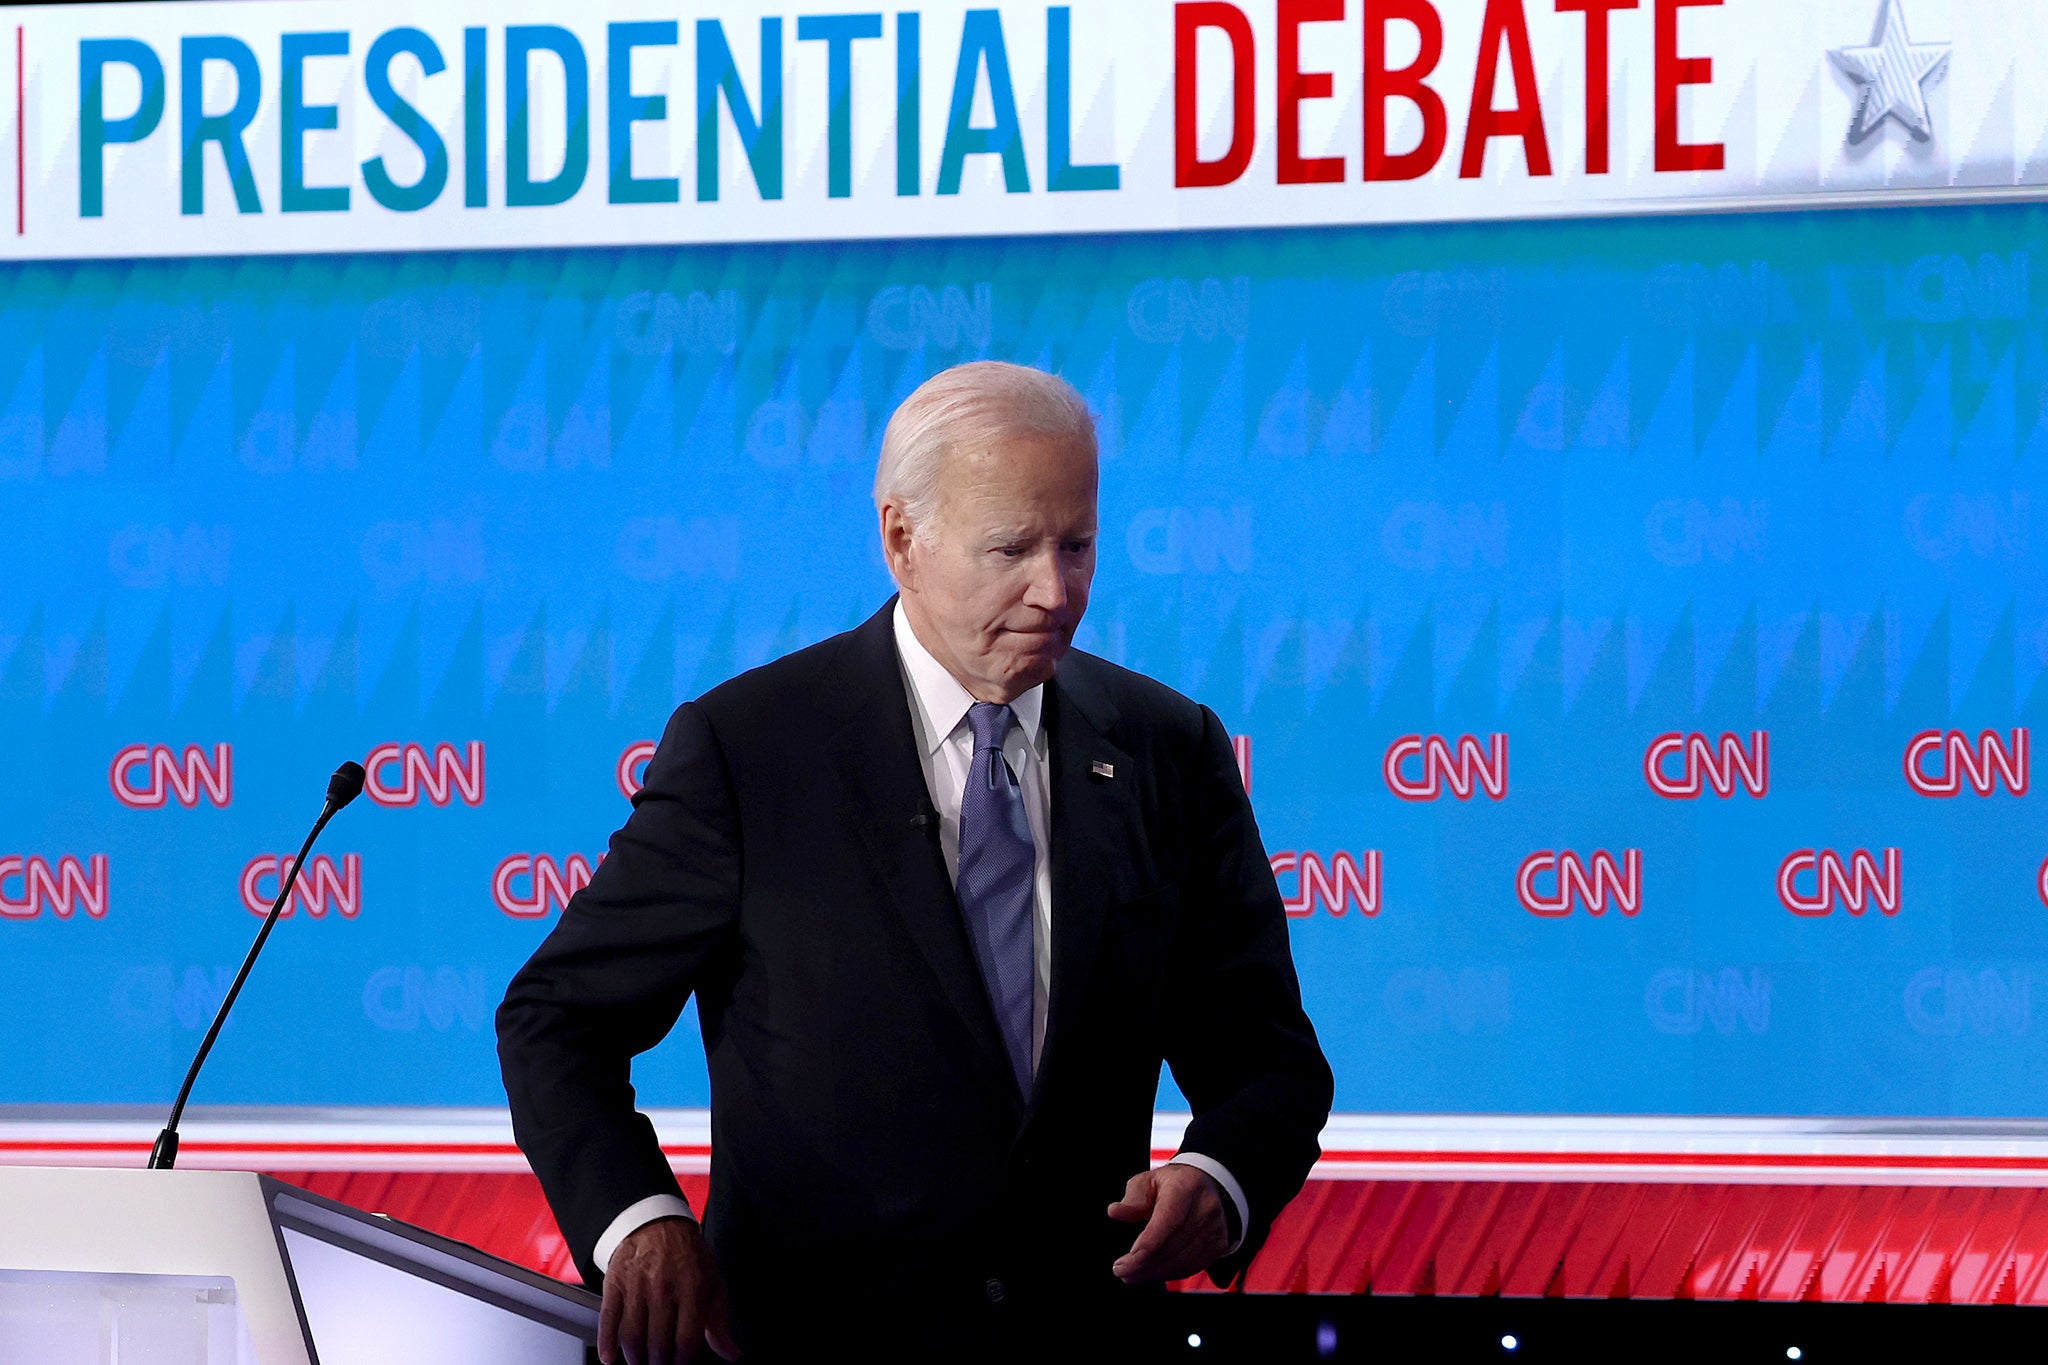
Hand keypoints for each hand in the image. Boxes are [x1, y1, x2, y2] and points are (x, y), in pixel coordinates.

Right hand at [598, 1216, 737, 1364]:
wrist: (657, 1222)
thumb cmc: (688, 1255)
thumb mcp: (713, 1282)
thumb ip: (720, 1322)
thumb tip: (731, 1354)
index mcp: (693, 1287)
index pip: (687, 1339)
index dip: (683, 1362)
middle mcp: (664, 1287)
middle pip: (658, 1343)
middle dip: (659, 1363)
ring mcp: (637, 1286)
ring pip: (633, 1336)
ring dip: (636, 1358)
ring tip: (641, 1362)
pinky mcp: (615, 1284)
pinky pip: (608, 1318)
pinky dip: (607, 1342)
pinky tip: (610, 1357)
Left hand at [1106, 1164, 1229, 1284]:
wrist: (1207, 1186)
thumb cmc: (1174, 1184)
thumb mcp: (1148, 1181)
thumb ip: (1133, 1198)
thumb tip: (1116, 1212)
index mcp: (1186, 1188)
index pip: (1165, 1225)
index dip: (1143, 1250)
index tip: (1123, 1263)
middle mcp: (1205, 1209)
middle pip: (1172, 1248)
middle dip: (1143, 1266)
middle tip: (1123, 1271)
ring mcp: (1215, 1229)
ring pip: (1182, 1263)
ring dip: (1155, 1273)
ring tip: (1134, 1274)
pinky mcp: (1219, 1246)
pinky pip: (1192, 1267)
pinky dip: (1170, 1273)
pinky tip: (1154, 1271)